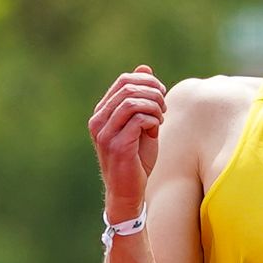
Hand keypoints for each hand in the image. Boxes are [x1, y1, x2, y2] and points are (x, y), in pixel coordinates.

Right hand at [88, 64, 166, 220]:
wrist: (128, 193)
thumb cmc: (136, 160)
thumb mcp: (140, 124)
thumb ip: (141, 99)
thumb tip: (145, 68)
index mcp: (102, 114)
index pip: (123, 81)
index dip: (147, 81)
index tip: (161, 93)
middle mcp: (98, 121)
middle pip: (128, 87)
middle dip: (153, 92)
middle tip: (164, 105)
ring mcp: (105, 134)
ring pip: (132, 101)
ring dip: (154, 106)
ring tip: (161, 117)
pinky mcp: (116, 146)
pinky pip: (138, 119)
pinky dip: (152, 120)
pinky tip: (156, 129)